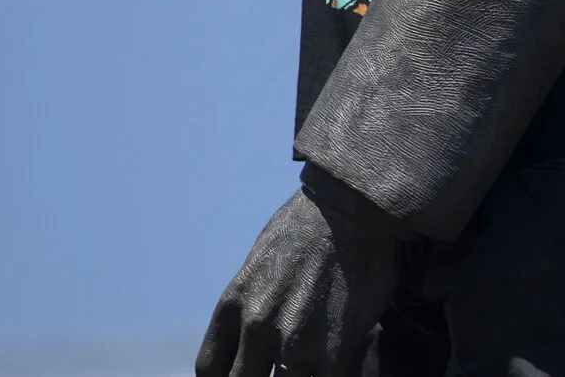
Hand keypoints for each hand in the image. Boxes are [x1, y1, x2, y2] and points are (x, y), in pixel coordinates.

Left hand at [196, 172, 399, 376]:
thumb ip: (252, 301)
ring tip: (309, 362)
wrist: (355, 205)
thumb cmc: (311, 227)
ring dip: (294, 375)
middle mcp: (256, 327)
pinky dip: (329, 375)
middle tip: (279, 367)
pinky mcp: (334, 348)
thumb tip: (251, 333)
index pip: (210, 369)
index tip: (244, 374)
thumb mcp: (261, 261)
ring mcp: (294, 341)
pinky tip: (336, 364)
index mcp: (234, 304)